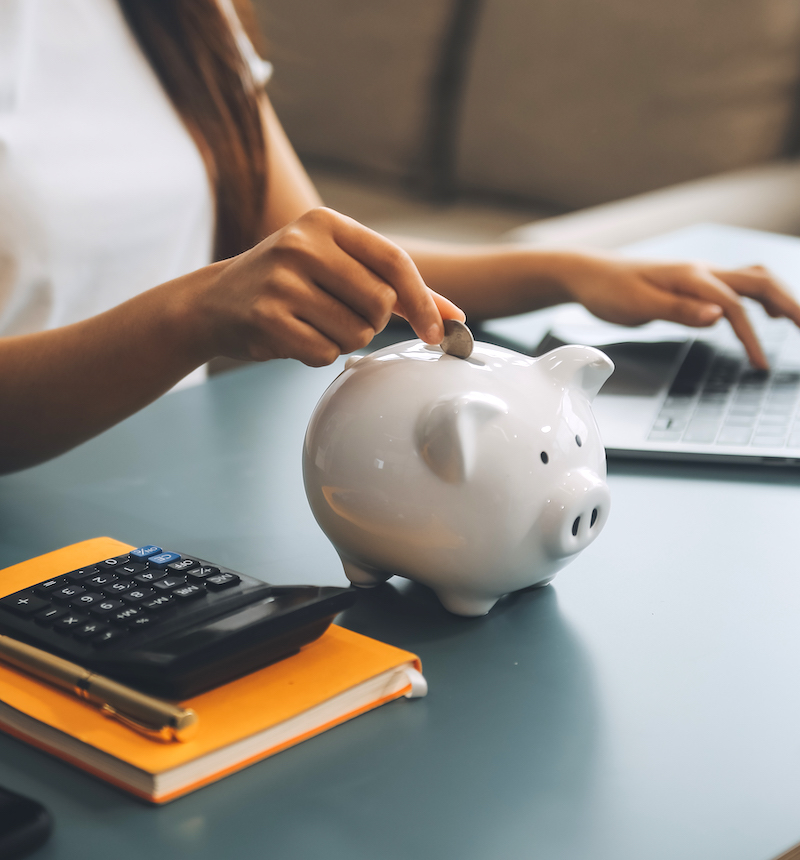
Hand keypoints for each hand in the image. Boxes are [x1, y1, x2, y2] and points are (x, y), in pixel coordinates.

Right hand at [201, 207, 464, 366]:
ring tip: (312, 323)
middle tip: (340, 314)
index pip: (394, 261)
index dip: (423, 301)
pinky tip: (294, 336)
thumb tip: (454, 315)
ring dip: (345, 340)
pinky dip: (319, 354)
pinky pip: (325, 353)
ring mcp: (282, 282)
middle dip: (372, 322)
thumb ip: (394, 286)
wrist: (214, 302)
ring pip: (356, 333)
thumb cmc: (288, 283)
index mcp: (325, 222)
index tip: (440, 333)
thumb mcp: (336, 266)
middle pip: (381, 303)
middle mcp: (302, 245)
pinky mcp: (267, 319)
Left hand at [562, 253, 799, 369]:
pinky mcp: (693, 283)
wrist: (588, 274)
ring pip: (752, 280)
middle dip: (790, 305)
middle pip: (759, 281)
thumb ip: (678, 311)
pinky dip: (758, 299)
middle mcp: (701, 271)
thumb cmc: (608, 290)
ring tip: (799, 323)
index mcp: (690, 277)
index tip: (761, 364)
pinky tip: (765, 314)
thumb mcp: (637, 305)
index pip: (733, 305)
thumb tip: (718, 317)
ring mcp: (699, 275)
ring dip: (779, 298)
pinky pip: (737, 286)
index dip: (751, 336)